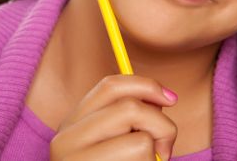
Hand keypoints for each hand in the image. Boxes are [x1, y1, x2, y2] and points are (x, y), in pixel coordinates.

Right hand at [49, 74, 177, 160]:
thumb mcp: (113, 145)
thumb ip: (128, 120)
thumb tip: (163, 99)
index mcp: (70, 124)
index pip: (109, 85)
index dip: (145, 85)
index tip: (171, 98)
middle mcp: (65, 139)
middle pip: (130, 108)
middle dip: (161, 125)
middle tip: (166, 149)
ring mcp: (75, 160)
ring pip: (141, 140)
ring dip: (155, 156)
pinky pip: (142, 158)